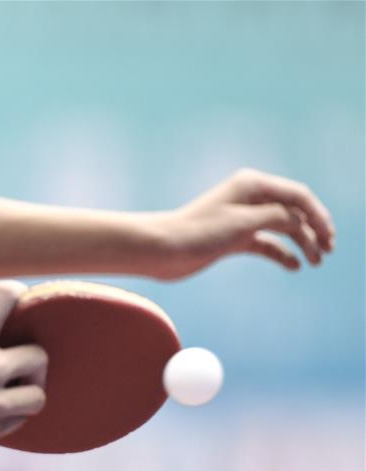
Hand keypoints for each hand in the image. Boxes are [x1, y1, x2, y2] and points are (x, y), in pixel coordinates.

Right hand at [0, 280, 47, 465]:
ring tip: (13, 392)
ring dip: (28, 392)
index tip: (14, 300)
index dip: (14, 293)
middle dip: (31, 359)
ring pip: (38, 395)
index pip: (6, 296)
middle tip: (16, 364)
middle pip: (38, 355)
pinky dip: (12, 415)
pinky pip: (20, 420)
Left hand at [154, 168, 335, 280]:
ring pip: (282, 228)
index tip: (328, 240)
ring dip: (301, 242)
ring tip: (314, 262)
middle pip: (293, 211)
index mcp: (253, 184)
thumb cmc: (199, 232)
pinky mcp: (233, 238)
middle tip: (326, 252)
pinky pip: (265, 243)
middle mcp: (249, 198)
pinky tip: (295, 266)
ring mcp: (242, 219)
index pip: (298, 196)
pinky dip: (281, 253)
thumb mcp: (244, 222)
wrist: (162, 250)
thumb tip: (299, 220)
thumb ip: (278, 218)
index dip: (318, 216)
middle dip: (313, 229)